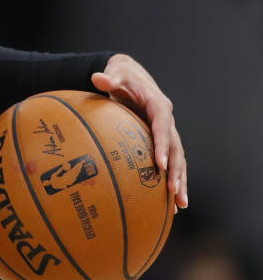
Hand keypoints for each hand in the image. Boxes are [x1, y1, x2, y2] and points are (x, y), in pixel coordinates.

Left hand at [91, 54, 187, 210]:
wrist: (131, 76)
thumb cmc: (121, 75)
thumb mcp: (115, 73)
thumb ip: (108, 77)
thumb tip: (98, 77)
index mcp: (158, 104)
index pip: (162, 126)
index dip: (162, 145)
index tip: (160, 164)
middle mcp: (167, 120)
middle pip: (176, 148)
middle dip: (176, 170)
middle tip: (173, 191)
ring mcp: (166, 132)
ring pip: (178, 159)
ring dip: (180, 181)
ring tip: (180, 206)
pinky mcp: (161, 140)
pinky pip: (169, 162)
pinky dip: (172, 180)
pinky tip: (170, 203)